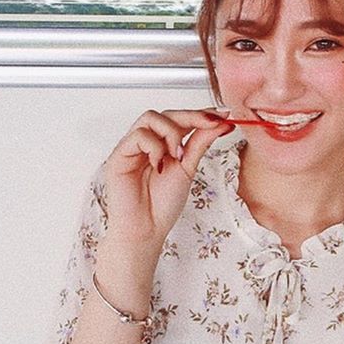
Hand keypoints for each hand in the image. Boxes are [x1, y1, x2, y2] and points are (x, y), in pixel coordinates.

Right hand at [96, 109, 231, 290]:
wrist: (146, 229)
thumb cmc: (162, 204)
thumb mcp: (188, 168)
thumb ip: (200, 143)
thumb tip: (221, 123)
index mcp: (163, 145)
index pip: (179, 118)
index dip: (200, 113)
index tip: (223, 115)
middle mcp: (146, 142)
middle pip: (166, 113)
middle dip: (191, 116)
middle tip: (210, 124)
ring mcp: (132, 147)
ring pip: (151, 117)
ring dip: (171, 132)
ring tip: (177, 155)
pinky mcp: (119, 155)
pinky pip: (138, 135)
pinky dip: (154, 146)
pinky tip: (159, 164)